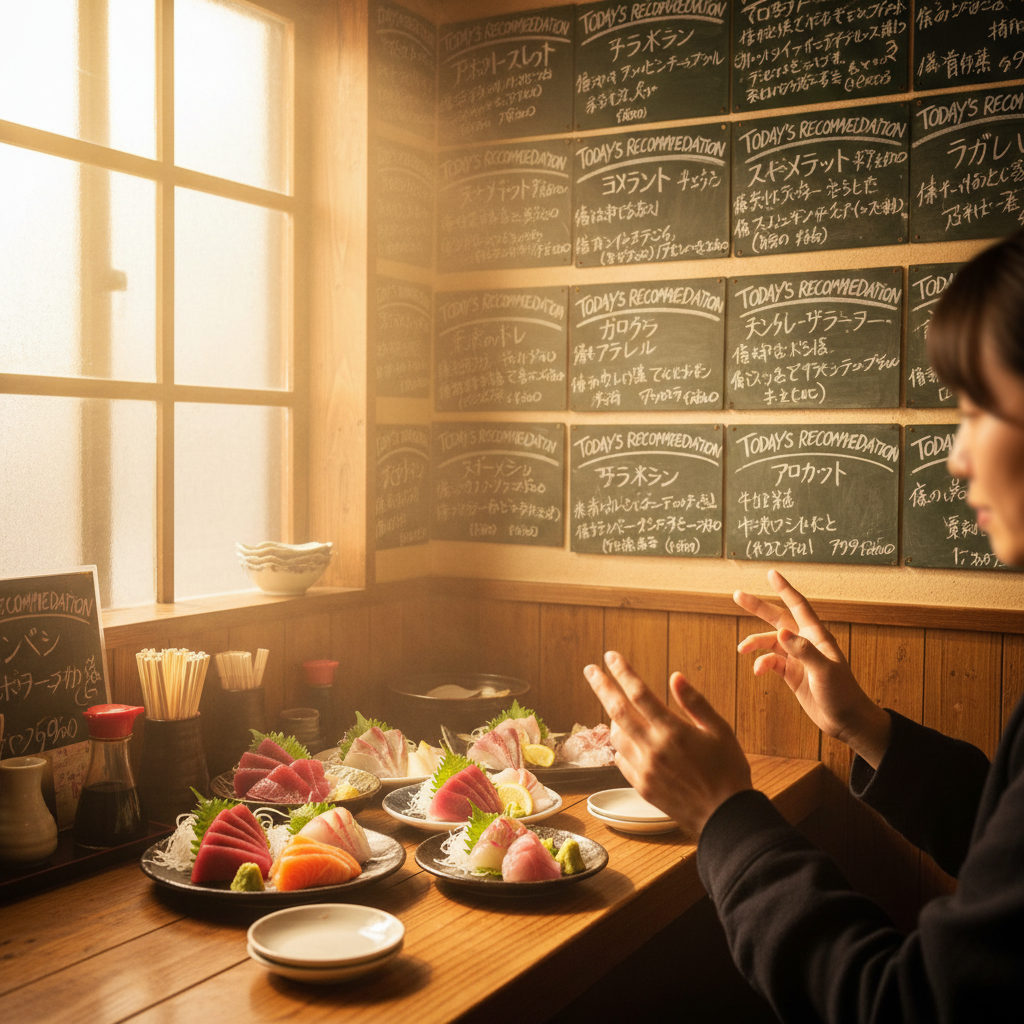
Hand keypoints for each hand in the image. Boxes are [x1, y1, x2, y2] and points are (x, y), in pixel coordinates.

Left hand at [584, 651, 751, 833]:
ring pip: (616, 736)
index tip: (610, 657)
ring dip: (614, 718)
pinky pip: (621, 760)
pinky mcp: (642, 787)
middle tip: (590, 670)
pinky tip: (629, 741)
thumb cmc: (728, 770)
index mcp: (673, 731)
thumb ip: (695, 702)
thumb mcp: (719, 730)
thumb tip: (675, 677)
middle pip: (617, 710)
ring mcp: (645, 769)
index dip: (622, 672)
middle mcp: (654, 749)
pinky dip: (621, 746)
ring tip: (620, 708)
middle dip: (601, 686)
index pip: (639, 693)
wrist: (726, 817)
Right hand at [733, 569, 889, 767]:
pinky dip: (761, 664)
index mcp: (816, 636)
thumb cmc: (842, 693)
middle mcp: (805, 643)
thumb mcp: (824, 671)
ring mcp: (797, 658)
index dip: (784, 589)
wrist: (846, 720)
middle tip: (737, 595)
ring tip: (742, 649)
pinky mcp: (791, 674)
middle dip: (757, 607)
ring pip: (770, 642)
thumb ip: (803, 650)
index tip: (771, 574)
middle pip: (777, 619)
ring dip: (754, 643)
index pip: (798, 606)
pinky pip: (770, 662)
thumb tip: (781, 633)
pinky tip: (758, 672)